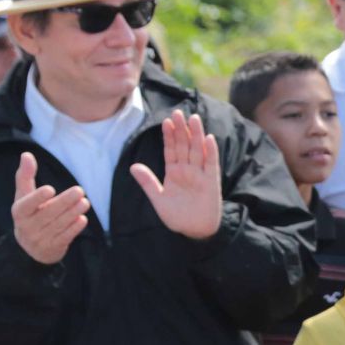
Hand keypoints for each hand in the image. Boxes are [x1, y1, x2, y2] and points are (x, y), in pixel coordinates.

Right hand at [10, 151, 88, 264]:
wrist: (31, 247)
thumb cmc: (29, 213)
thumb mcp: (24, 196)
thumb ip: (26, 176)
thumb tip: (27, 154)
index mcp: (19, 212)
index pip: (27, 205)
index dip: (38, 198)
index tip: (51, 189)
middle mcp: (27, 227)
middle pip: (48, 213)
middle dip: (65, 202)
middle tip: (80, 190)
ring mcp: (40, 239)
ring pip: (59, 225)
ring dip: (73, 213)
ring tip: (85, 202)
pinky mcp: (53, 248)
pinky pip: (65, 237)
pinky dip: (74, 228)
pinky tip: (83, 219)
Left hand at [130, 110, 221, 240]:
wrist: (194, 231)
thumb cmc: (177, 217)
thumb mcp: (158, 199)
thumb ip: (147, 182)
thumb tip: (133, 166)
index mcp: (174, 172)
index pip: (171, 150)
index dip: (169, 136)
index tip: (166, 122)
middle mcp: (187, 170)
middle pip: (184, 146)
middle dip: (181, 130)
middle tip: (178, 113)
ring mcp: (200, 175)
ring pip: (197, 150)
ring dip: (196, 135)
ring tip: (194, 119)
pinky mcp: (211, 182)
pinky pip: (211, 164)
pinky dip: (210, 152)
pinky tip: (209, 139)